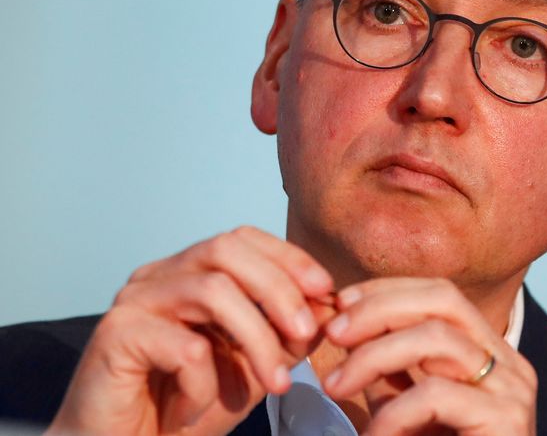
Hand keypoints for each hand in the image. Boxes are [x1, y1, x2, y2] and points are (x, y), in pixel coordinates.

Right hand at [46, 226, 333, 435]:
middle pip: (226, 249)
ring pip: (211, 290)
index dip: (288, 258)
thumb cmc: (187, 409)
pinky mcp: (115, 334)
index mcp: (188, 272)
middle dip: (277, 289)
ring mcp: (134, 300)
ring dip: (256, 338)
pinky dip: (205, 383)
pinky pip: (183, 346)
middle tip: (304, 334)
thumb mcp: (253, 369)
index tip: (325, 291)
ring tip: (277, 383)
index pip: (243, 239)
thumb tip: (328, 307)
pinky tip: (195, 410)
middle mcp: (158, 275)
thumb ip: (287, 336)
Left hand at [322, 278, 537, 435]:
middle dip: (379, 307)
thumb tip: (341, 324)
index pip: (440, 293)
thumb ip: (386, 368)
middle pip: (443, 300)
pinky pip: (436, 394)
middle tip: (333, 332)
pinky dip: (393, 411)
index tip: (340, 303)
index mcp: (489, 350)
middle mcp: (508, 361)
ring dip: (373, 356)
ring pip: (436, 339)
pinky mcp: (506, 421)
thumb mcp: (405, 407)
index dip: (387, 290)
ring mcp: (512, 389)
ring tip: (335, 385)